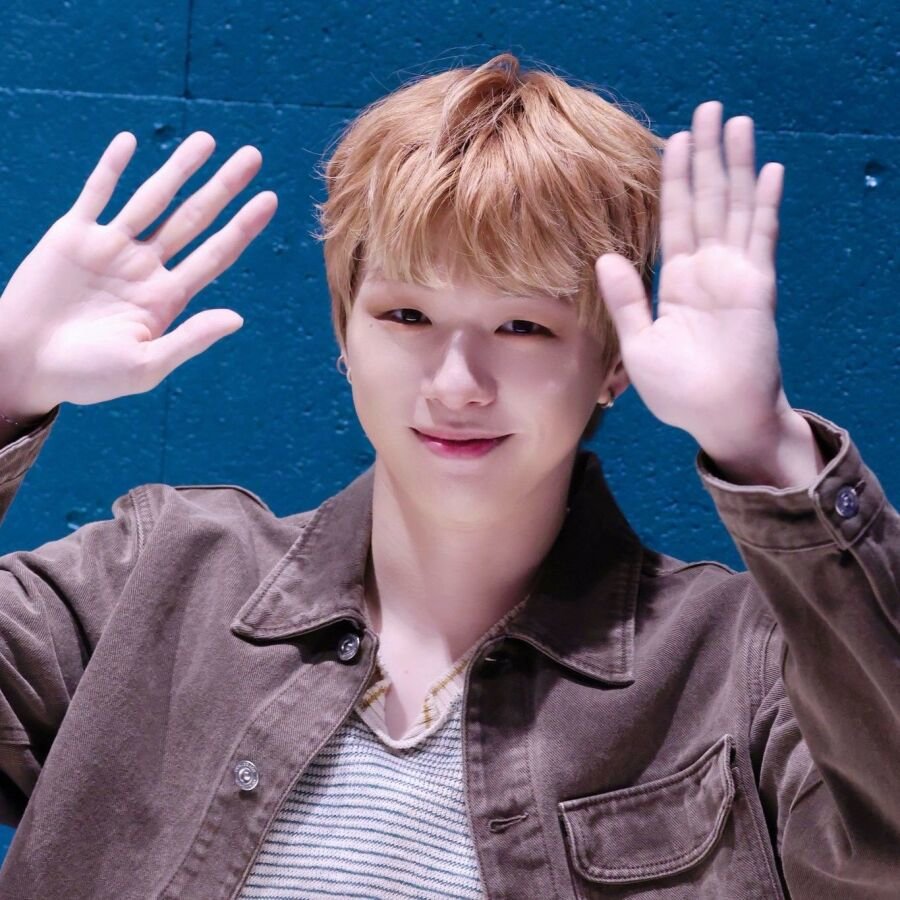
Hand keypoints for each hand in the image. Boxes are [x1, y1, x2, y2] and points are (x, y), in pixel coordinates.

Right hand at [0, 131, 276, 417]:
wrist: (24, 367)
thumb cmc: (86, 376)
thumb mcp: (145, 365)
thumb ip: (190, 338)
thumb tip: (237, 318)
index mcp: (167, 297)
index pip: (215, 254)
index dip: (243, 227)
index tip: (270, 199)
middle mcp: (145, 267)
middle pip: (193, 218)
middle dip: (223, 187)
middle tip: (253, 157)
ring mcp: (110, 248)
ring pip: (152, 198)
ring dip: (179, 168)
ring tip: (208, 140)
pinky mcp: (71, 237)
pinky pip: (96, 194)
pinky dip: (111, 169)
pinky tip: (130, 141)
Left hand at [596, 101, 792, 458]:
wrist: (718, 417)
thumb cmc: (678, 391)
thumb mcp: (639, 343)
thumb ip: (626, 299)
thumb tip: (605, 256)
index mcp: (676, 282)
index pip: (674, 219)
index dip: (674, 179)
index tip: (673, 140)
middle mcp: (707, 270)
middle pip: (705, 200)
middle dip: (706, 155)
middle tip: (708, 109)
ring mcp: (735, 274)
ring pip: (734, 206)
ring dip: (737, 165)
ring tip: (737, 122)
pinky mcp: (757, 286)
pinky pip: (762, 237)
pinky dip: (765, 203)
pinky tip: (768, 170)